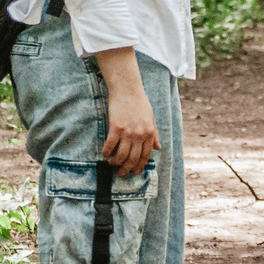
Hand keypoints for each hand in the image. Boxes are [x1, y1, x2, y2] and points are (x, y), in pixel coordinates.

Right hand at [95, 47, 158, 175]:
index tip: (134, 172)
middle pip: (133, 159)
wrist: (128, 90)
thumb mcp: (151, 119)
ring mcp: (128, 132)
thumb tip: (158, 148)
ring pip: (121, 155)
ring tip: (112, 164)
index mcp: (150, 134)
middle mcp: (140, 135)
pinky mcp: (116, 128)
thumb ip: (154, 135)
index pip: (145, 156)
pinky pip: (110, 146)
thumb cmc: (140, 103)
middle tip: (121, 173)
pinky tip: (105, 154)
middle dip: (127, 169)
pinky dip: (107, 152)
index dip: (139, 166)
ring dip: (115, 162)